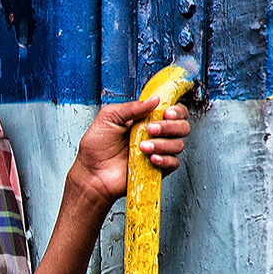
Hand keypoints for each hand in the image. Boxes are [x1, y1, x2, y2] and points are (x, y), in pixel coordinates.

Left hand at [68, 97, 189, 205]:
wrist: (91, 173)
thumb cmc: (95, 147)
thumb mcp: (108, 118)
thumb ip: (131, 107)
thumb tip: (155, 100)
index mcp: (146, 120)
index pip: (173, 112)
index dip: (176, 111)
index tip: (167, 113)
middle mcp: (155, 135)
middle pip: (182, 127)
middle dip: (170, 126)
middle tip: (150, 130)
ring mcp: (157, 152)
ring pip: (178, 144)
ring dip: (162, 144)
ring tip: (142, 147)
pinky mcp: (157, 169)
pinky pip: (173, 163)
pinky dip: (165, 159)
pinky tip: (151, 158)